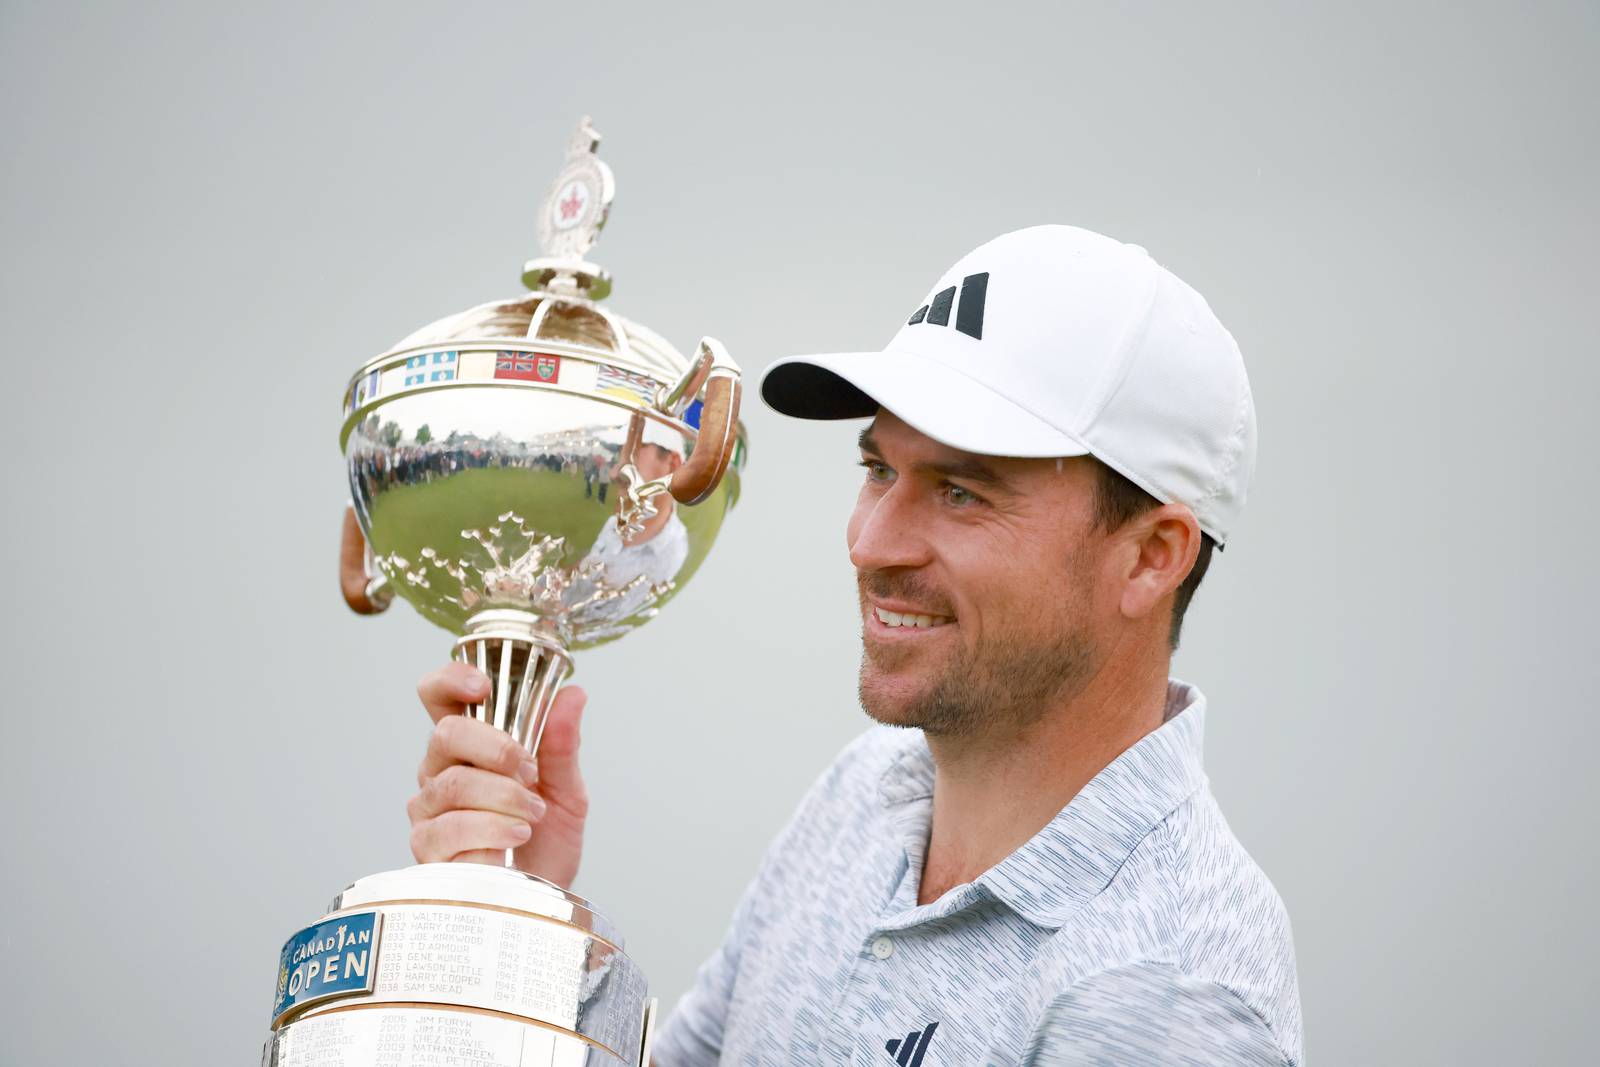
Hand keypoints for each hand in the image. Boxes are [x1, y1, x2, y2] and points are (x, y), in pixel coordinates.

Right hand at [406, 662, 588, 888]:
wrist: (542, 897)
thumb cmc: (547, 840)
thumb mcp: (566, 789)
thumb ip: (562, 743)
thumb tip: (572, 695)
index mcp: (468, 747)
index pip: (439, 697)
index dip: (452, 680)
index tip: (483, 686)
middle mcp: (439, 772)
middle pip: (447, 734)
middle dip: (498, 749)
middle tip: (531, 773)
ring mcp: (428, 811)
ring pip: (454, 783)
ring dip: (504, 798)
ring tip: (533, 817)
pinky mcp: (427, 849)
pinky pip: (451, 829)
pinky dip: (492, 831)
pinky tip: (515, 839)